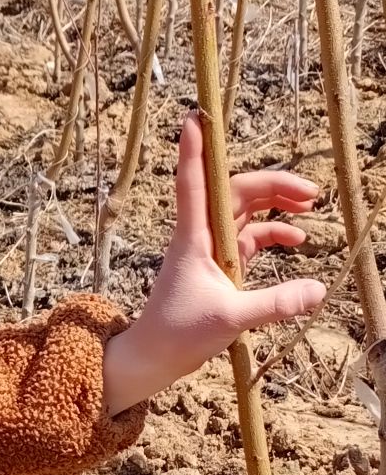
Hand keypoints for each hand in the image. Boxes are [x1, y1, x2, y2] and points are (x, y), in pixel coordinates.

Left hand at [103, 112, 325, 414]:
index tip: (194, 117)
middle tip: (310, 190)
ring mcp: (211, 250)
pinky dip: (272, 234)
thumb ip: (277, 303)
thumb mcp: (232, 318)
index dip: (194, 149)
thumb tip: (319, 289)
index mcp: (194, 237)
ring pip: (244, 213)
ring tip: (310, 204)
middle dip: (272, 184)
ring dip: (275, 204)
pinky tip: (296, 239)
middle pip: (235, 193)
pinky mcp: (219, 267)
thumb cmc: (179, 333)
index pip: (193, 182)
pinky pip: (249, 239)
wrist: (155, 356)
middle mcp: (201, 235)